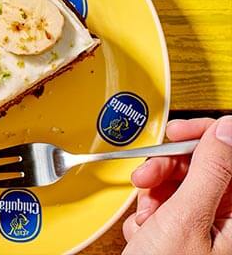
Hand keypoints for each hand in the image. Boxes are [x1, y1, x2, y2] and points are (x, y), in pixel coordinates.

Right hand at [123, 116, 231, 254]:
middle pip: (204, 167)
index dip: (207, 136)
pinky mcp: (181, 237)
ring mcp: (205, 230)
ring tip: (145, 215)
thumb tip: (226, 130)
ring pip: (181, 185)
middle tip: (148, 175)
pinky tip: (143, 231)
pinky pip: (166, 206)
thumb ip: (208, 170)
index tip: (177, 132)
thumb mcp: (186, 219)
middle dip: (170, 168)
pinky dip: (148, 213)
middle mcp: (227, 221)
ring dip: (154, 193)